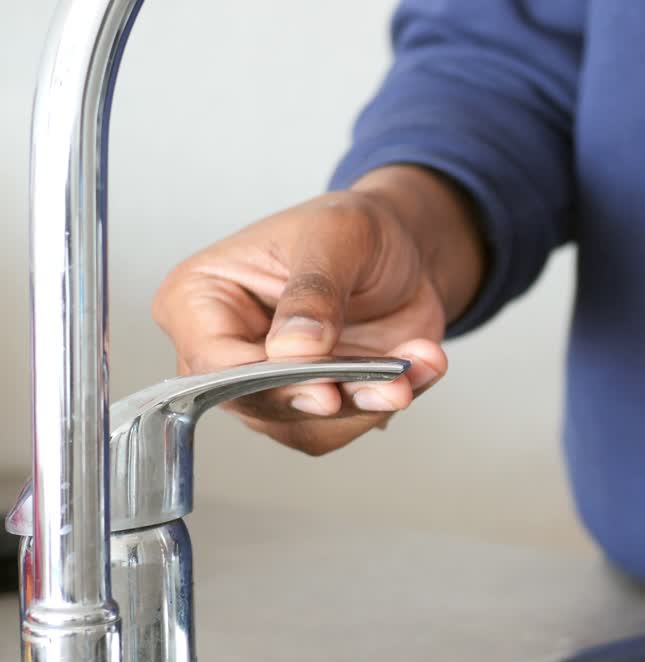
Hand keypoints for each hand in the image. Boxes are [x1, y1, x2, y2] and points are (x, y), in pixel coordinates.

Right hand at [152, 165, 486, 453]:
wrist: (402, 250)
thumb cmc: (355, 229)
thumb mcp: (338, 235)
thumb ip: (314, 291)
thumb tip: (293, 350)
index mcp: (199, 300)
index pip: (211, 365)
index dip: (265, 385)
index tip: (324, 388)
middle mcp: (224, 353)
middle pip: (259, 406)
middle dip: (332, 397)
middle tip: (390, 387)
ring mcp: (269, 387)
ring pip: (309, 427)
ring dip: (370, 402)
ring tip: (417, 364)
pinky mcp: (314, 405)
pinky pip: (348, 425)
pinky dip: (391, 398)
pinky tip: (422, 363)